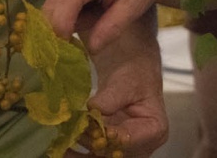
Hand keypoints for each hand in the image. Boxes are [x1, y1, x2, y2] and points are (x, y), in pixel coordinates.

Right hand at [43, 0, 168, 52]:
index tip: (72, 49)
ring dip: (68, 18)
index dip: (61, 31)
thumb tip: (91, 49)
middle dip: (67, 27)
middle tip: (96, 24)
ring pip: (51, 6)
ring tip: (96, 12)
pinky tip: (87, 5)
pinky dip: (66, 9)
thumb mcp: (136, 5)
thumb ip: (113, 26)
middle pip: (51, 8)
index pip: (63, 6)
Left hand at [67, 12, 167, 156]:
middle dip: (91, 146)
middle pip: (115, 154)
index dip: (105, 136)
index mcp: (154, 129)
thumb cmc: (133, 72)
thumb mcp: (125, 80)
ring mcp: (128, 149)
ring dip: (82, 155)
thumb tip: (92, 110)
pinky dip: (80, 154)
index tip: (86, 124)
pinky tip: (63, 149)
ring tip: (61, 147)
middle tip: (68, 135)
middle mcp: (144, 146)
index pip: (127, 140)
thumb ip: (110, 98)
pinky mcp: (113, 147)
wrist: (133, 68)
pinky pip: (96, 156)